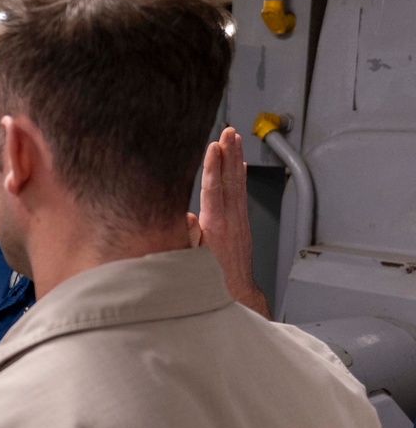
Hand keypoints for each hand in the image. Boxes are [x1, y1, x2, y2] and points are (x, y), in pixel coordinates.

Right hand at [186, 127, 270, 317]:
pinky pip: (242, 194)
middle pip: (230, 181)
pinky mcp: (242, 224)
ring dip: (236, 160)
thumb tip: (184, 218)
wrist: (234, 295)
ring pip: (238, 185)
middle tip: (229, 132)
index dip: (213, 168)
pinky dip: (241, 177)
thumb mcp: (190, 261)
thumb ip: (187, 238)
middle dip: (229, 154)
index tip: (214, 147)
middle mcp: (231, 221)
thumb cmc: (208, 279)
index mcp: (216, 227)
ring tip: (235, 139)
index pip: (214, 190)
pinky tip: (240, 166)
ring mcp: (239, 222)